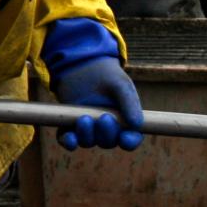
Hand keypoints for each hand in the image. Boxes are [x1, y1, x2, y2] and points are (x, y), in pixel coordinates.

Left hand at [44, 18, 143, 151]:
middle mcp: (106, 128)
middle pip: (108, 142)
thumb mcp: (121, 85)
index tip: (125, 138)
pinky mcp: (70, 125)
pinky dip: (69, 142)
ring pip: (88, 142)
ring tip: (84, 119)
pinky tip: (69, 138)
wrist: (82, 64)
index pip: (130, 138)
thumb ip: (130, 103)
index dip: (129, 142)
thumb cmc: (107, 75)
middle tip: (103, 118)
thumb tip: (137, 124)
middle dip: (106, 134)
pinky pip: (69, 140)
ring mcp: (88, 128)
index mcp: (124, 121)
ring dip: (87, 135)